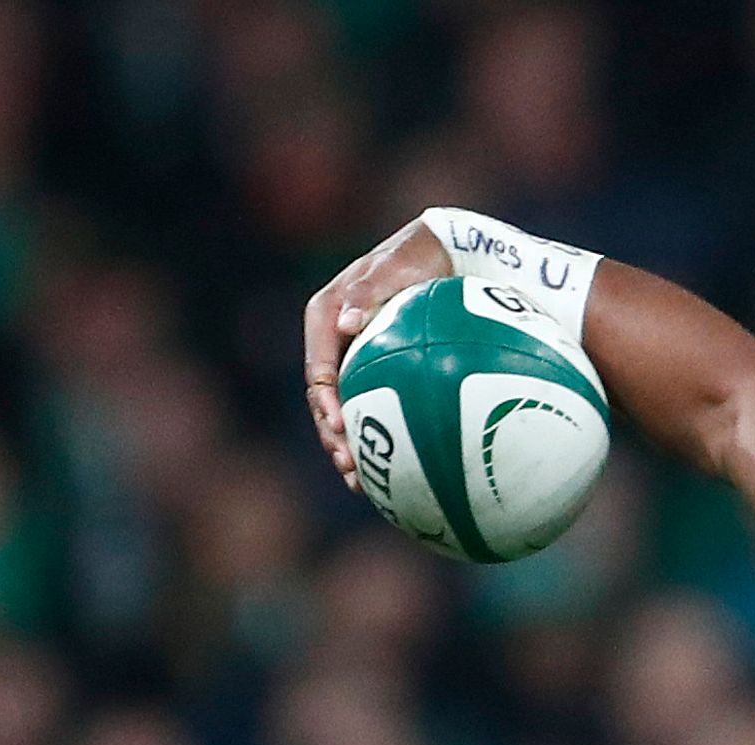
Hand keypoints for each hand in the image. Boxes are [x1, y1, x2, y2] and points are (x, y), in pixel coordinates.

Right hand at [301, 223, 451, 484]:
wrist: (437, 251)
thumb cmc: (415, 256)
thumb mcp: (394, 265)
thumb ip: (369, 290)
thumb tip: (349, 322)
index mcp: (324, 317)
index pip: (317, 369)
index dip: (325, 403)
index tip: (341, 427)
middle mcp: (331, 342)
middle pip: (323, 400)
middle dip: (333, 437)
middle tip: (349, 466)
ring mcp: (349, 359)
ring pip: (341, 411)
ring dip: (348, 447)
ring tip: (360, 483)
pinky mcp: (370, 371)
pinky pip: (367, 408)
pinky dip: (375, 437)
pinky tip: (392, 472)